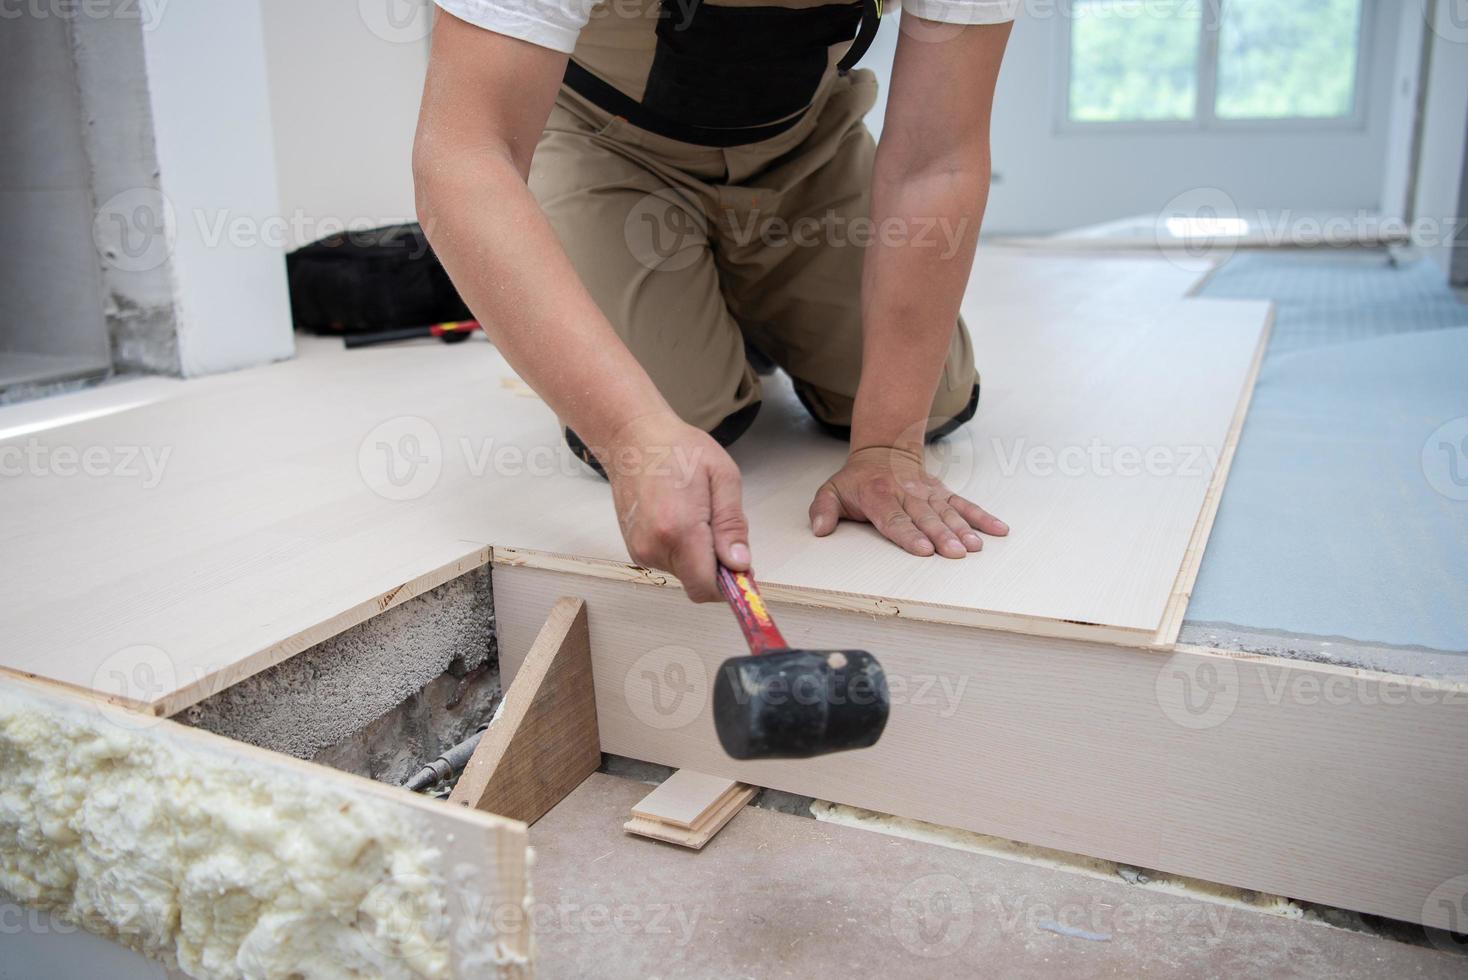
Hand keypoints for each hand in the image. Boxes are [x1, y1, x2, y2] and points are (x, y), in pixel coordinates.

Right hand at [602, 413, 750, 601]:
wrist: (633, 438)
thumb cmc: (679, 449)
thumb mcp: (723, 477)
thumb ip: (732, 525)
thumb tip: (739, 565)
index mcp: (679, 529)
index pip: (706, 587)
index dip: (729, 585)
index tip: (743, 568)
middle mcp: (654, 547)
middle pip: (698, 582)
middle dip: (717, 565)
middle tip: (718, 524)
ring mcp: (640, 550)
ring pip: (685, 574)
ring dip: (699, 555)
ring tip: (696, 514)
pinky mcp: (635, 549)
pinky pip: (670, 563)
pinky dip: (683, 550)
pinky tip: (680, 518)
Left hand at [809, 446, 1007, 557]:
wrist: (883, 450)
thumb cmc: (856, 480)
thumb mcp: (830, 490)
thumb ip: (823, 509)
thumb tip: (819, 530)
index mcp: (878, 495)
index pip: (894, 518)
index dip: (909, 535)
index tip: (924, 549)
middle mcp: (906, 493)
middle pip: (926, 518)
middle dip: (942, 536)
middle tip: (956, 553)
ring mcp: (927, 492)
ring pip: (947, 511)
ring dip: (963, 529)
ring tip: (975, 547)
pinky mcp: (942, 492)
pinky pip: (964, 504)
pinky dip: (982, 516)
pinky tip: (999, 530)